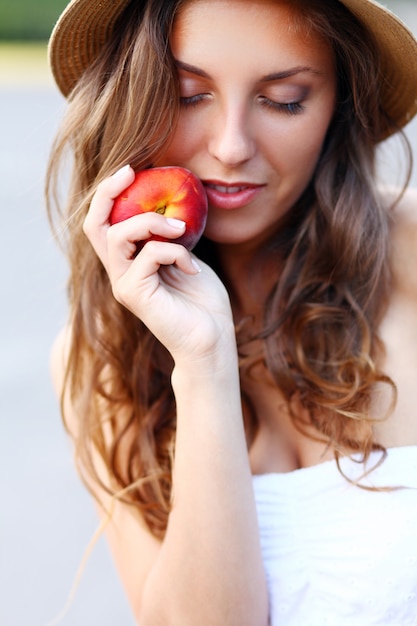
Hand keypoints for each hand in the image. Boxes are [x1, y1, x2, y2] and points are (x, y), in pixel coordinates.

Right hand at [83, 166, 234, 362]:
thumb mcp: (186, 256)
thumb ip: (171, 235)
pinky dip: (176, 251)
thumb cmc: (202, 301)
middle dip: (108, 193)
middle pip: (94, 225)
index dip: (109, 194)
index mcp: (128, 263)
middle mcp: (119, 273)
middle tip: (132, 172)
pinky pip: (149, 255)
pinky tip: (193, 267)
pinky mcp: (136, 296)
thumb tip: (172, 204)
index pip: (103, 224)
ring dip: (152, 222)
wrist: (212, 340)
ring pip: (118, 236)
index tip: (132, 170)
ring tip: (181, 228)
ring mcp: (124, 285)